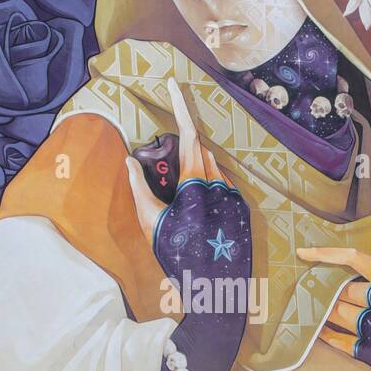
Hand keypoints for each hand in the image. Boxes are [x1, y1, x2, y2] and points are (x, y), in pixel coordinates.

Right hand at [126, 77, 250, 286]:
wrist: (212, 288)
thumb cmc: (176, 255)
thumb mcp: (149, 221)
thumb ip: (138, 187)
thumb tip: (128, 161)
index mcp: (195, 182)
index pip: (189, 133)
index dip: (180, 105)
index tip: (172, 82)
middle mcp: (219, 184)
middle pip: (200, 151)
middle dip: (184, 148)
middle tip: (169, 170)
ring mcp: (233, 197)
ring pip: (213, 168)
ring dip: (196, 168)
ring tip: (182, 198)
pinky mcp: (241, 209)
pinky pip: (223, 185)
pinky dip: (208, 185)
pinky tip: (197, 208)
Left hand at [297, 238, 370, 370]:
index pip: (353, 259)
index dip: (325, 253)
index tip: (303, 252)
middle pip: (341, 288)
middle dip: (327, 289)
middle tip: (312, 289)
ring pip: (336, 312)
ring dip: (323, 310)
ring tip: (315, 308)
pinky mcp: (368, 350)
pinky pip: (337, 339)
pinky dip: (326, 335)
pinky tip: (319, 332)